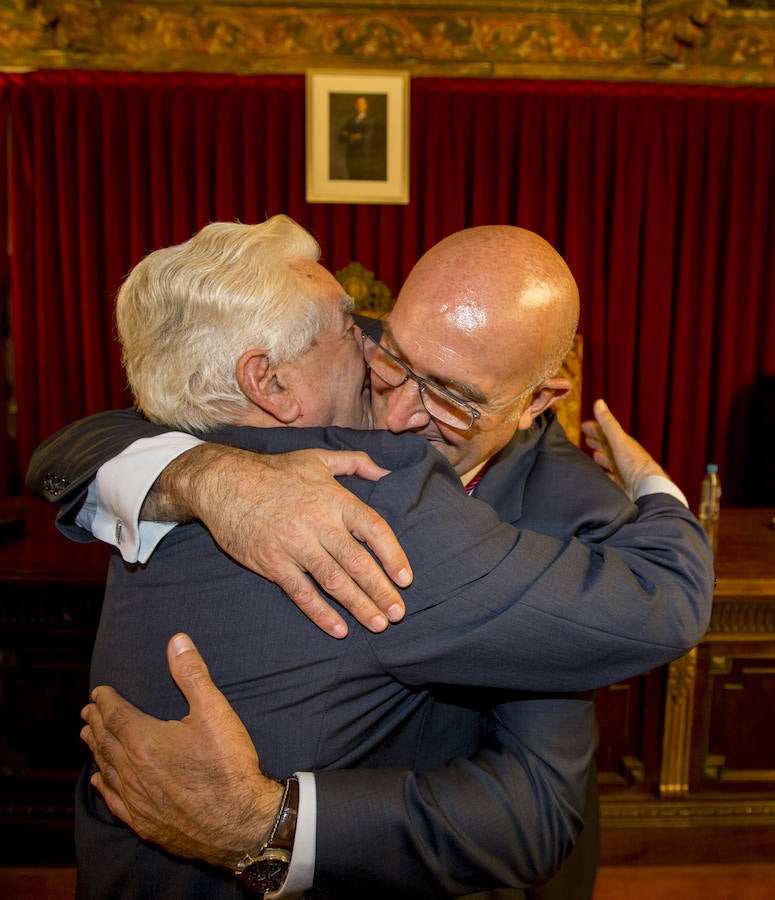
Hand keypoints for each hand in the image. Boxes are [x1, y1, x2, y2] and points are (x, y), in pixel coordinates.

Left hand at [81, 633, 281, 868]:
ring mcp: (136, 800)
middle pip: (106, 741)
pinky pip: (114, 801)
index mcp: (145, 741)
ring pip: (107, 769)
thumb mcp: (215, 711)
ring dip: (96, 749)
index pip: (116, 715)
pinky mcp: (144, 823)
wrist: (240, 823)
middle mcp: (133, 771)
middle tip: (88, 710)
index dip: (105, 701)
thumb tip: (176, 641)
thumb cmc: (228, 765)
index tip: (99, 691)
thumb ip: (192, 674)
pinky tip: (98, 781)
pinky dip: (103, 786)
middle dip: (96, 722)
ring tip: (88, 736)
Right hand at [147, 444, 412, 637]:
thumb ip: (355, 462)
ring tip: (379, 624)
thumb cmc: (274, 471)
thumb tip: (386, 471)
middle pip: (358, 562)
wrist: (223, 482)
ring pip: (334, 582)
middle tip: (399, 613)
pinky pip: (302, 593)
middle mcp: (319, 523)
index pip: (373, 529)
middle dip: (381, 590)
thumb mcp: (317, 457)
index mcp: (334, 498)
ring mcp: (295, 545)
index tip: (406, 578)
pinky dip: (321, 614)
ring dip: (359, 606)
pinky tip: (339, 629)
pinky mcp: (272, 563)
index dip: (393, 555)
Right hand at [581, 399, 668, 496]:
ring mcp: (623, 471)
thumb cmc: (633, 463)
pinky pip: (610, 477)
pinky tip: (600, 476)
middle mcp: (623, 456)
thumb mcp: (618, 440)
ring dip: (601, 457)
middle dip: (597, 441)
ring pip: (609, 461)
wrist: (646, 489)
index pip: (606, 432)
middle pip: (608, 446)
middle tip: (586, 438)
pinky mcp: (621, 485)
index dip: (595, 428)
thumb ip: (608, 423)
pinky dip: (603, 474)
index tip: (583, 425)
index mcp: (622, 443)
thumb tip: (599, 402)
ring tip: (592, 455)